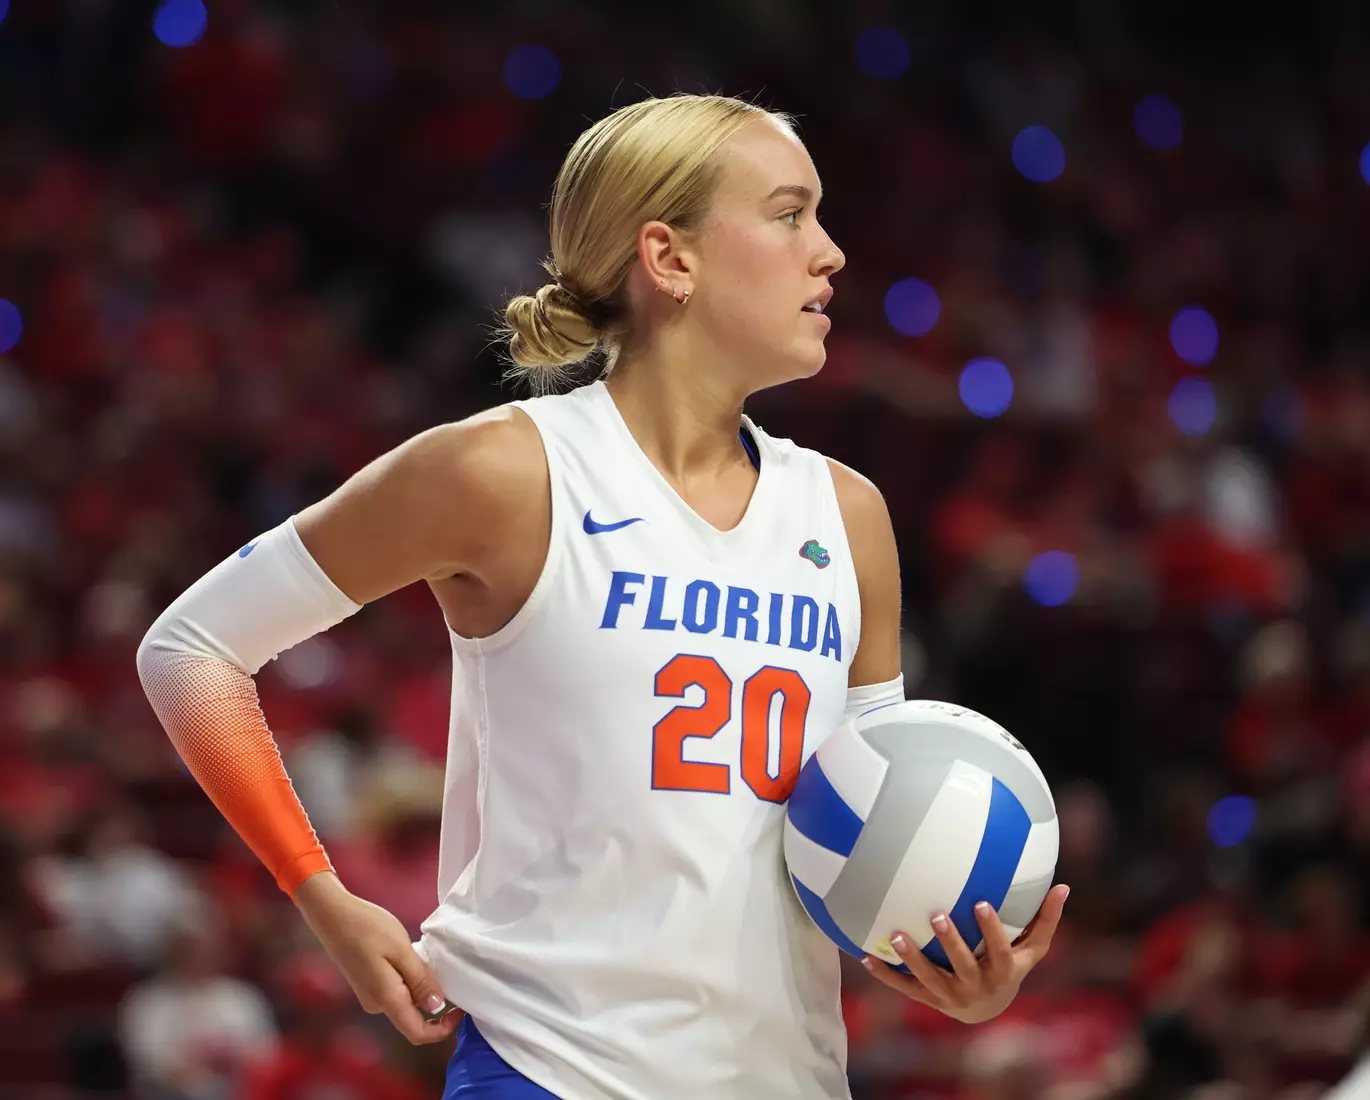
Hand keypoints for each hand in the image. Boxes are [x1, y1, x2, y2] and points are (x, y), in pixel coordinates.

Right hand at [294, 872, 459, 1044]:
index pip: (417, 1033)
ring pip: (405, 1002)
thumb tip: (437, 1007)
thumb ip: (420, 980)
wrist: (332, 915)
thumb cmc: (367, 928)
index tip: (460, 1008)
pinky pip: (396, 991)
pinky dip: (409, 979)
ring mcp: (370, 995)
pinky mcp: (367, 984)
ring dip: (421, 987)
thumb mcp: (401, 950)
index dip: (442, 1029)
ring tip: (425, 957)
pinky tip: (409, 956)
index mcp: (386, 999)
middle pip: (413, 1017)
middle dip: (434, 1002)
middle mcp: (377, 1004)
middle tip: (445, 971)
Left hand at [860, 884, 1068, 1024]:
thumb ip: (1045, 919)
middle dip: (951, 942)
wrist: (989, 1010)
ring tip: (898, 936)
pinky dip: (886, 974)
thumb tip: (1064, 886)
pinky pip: (905, 988)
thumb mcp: (1033, 949)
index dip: (991, 929)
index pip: (999, 950)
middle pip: (963, 965)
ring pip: (930, 980)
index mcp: (1003, 972)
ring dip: (913, 959)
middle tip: (935, 914)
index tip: (980, 902)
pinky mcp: (929, 1000)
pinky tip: (866, 955)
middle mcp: (978, 987)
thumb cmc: (1012, 965)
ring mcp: (951, 996)